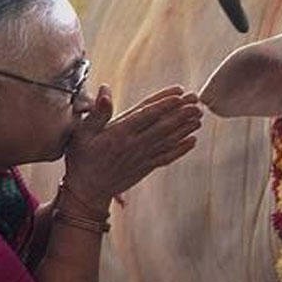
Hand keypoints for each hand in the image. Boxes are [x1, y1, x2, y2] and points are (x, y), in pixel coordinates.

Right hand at [63, 85, 201, 206]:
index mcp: (119, 133)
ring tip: (199, 116)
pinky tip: (193, 141)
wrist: (87, 191)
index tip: (179, 93)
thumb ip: (97, 112)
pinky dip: (181, 149)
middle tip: (197, 101)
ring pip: (168, 140)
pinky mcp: (147, 167)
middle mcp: (135, 144)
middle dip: (182, 112)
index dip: (164, 103)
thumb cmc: (82, 158)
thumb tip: (105, 90)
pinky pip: (167, 157)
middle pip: (163, 125)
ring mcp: (143, 157)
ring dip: (185, 127)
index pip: (146, 114)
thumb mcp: (82, 133)